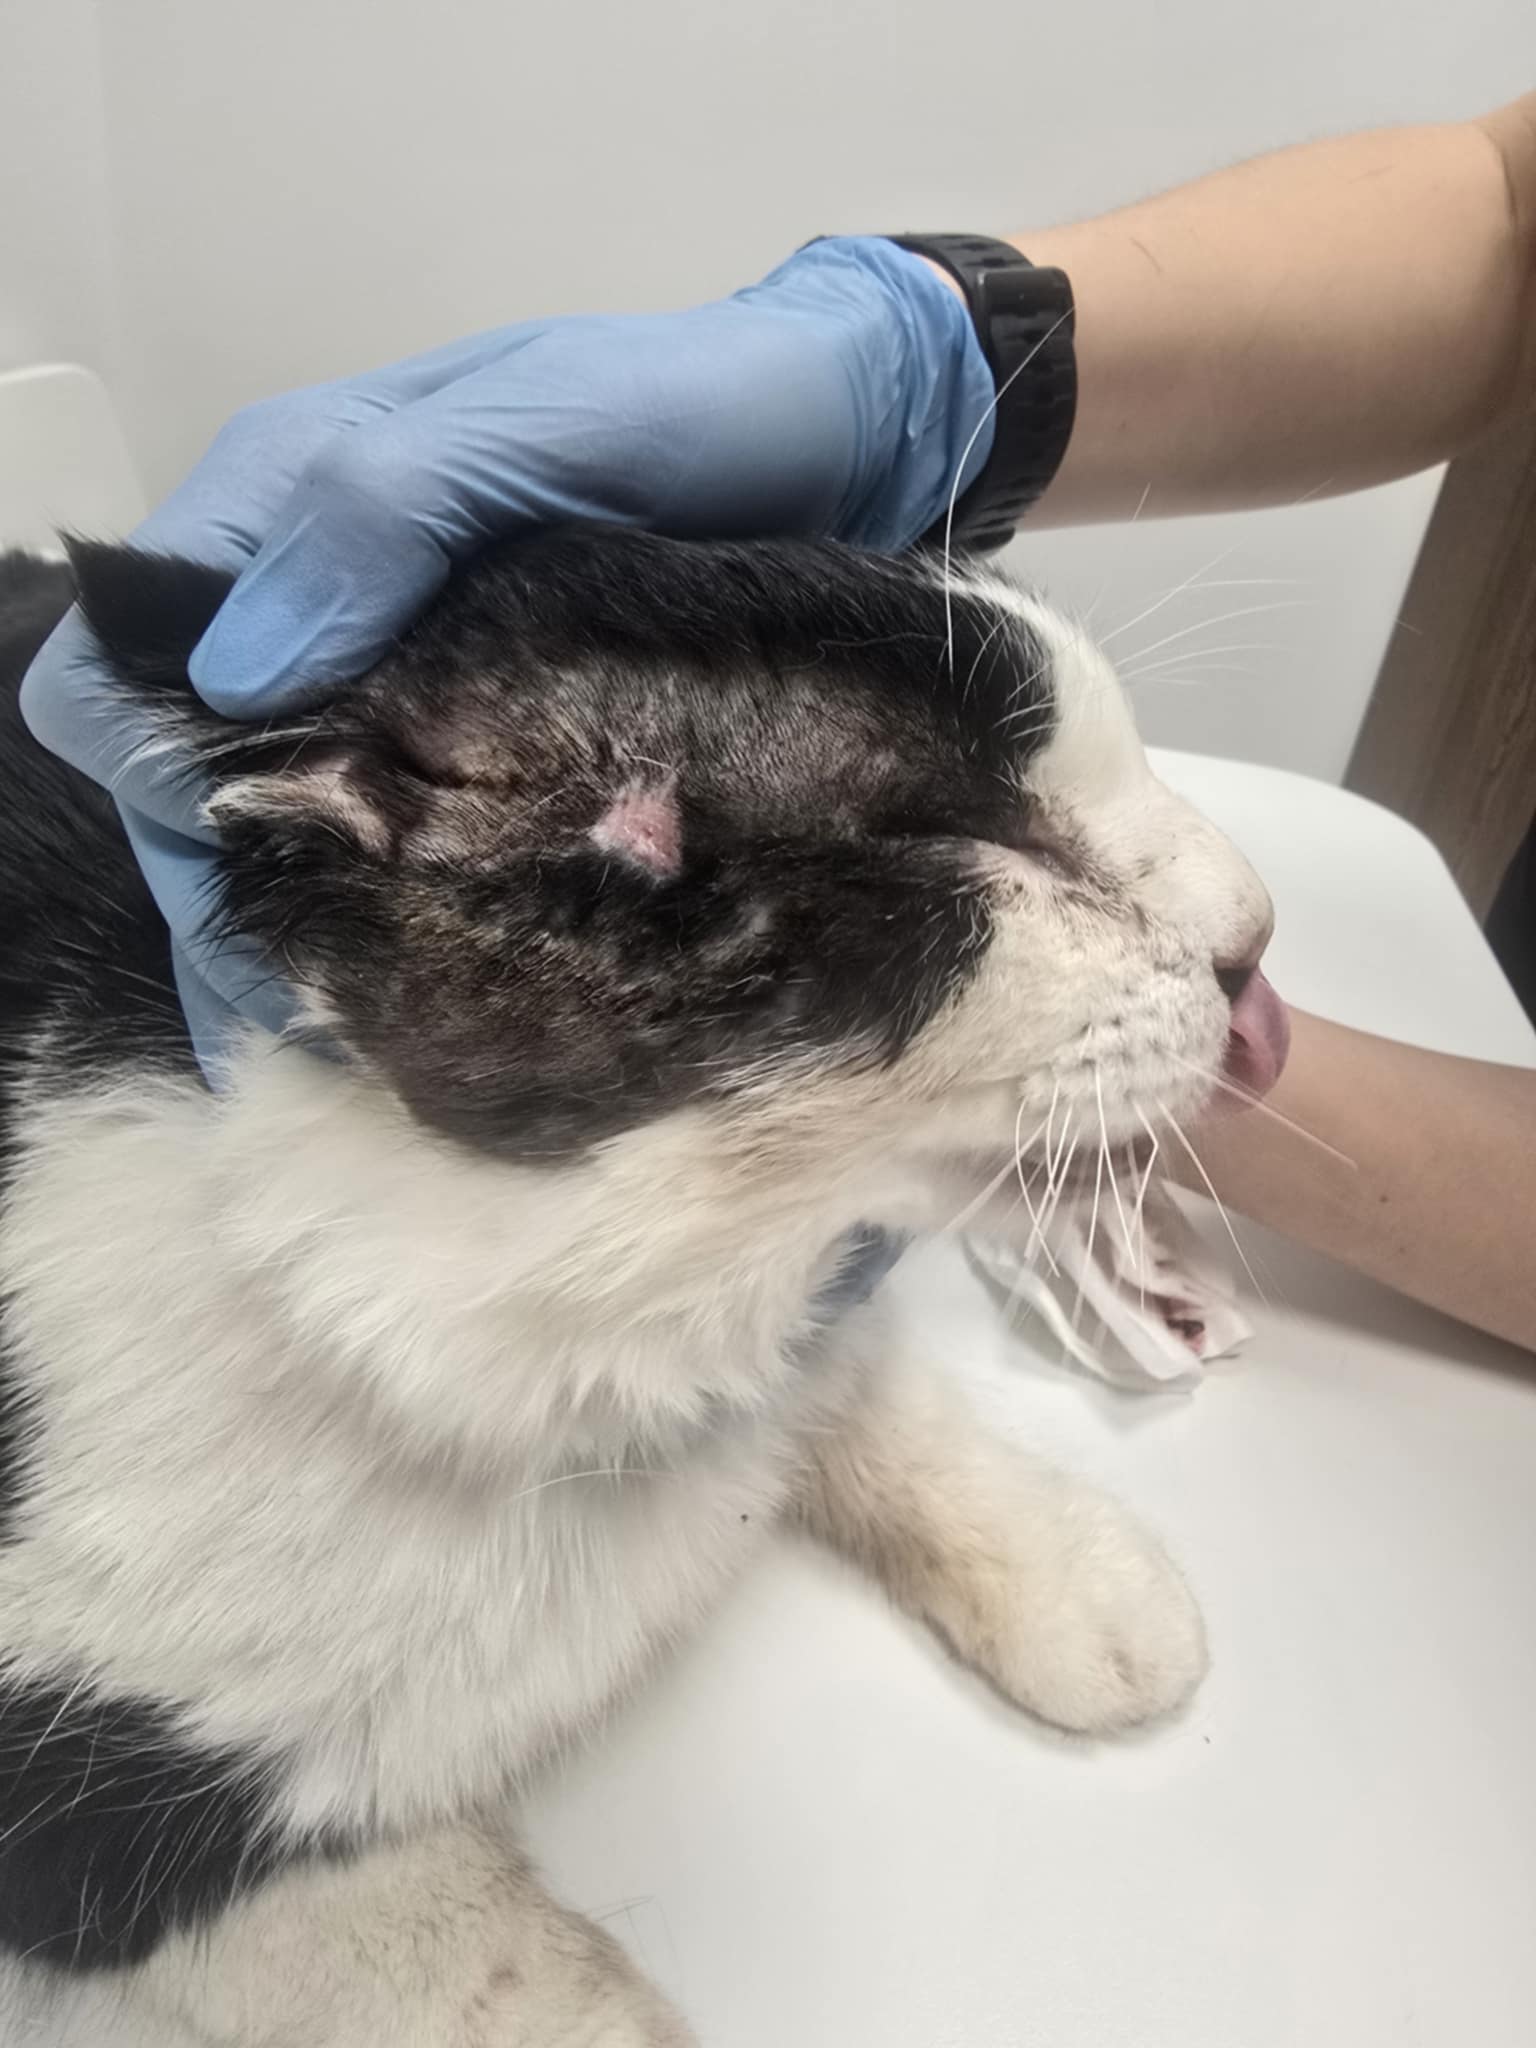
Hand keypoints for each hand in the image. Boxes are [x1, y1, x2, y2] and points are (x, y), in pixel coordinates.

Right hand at [20, 238, 993, 1071]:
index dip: (162, 789)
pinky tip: (432, 1017)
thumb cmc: (718, 402)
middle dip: (241, 906)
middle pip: (191, 797)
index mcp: (296, 509)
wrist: (860, 441)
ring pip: (291, 849)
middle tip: (337, 1006)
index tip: (272, 873)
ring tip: (376, 1047)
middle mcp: (325, 614)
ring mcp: (408, 693)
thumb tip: (236, 674)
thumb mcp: (558, 417)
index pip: (120, 679)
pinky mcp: (491, 753)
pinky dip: (400, 939)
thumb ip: (388, 506)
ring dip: (318, 952)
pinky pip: (402, 860)